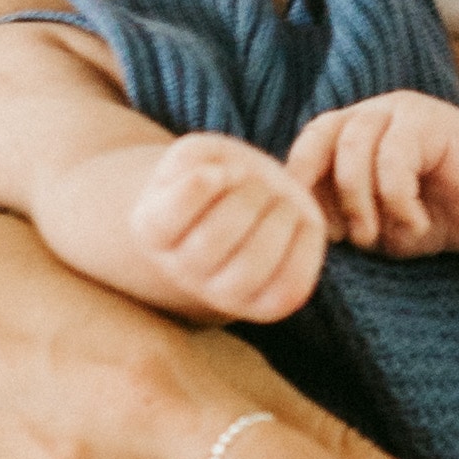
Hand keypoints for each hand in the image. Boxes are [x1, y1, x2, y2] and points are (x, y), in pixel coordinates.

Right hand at [124, 130, 328, 322]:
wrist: (232, 217)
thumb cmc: (214, 179)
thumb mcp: (197, 154)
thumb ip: (196, 158)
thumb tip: (219, 178)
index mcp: (153, 231)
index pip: (171, 213)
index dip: (200, 183)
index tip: (216, 171)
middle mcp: (183, 271)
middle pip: (212, 240)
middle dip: (246, 196)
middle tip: (256, 182)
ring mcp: (224, 295)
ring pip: (251, 267)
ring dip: (277, 218)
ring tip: (279, 199)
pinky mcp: (267, 304)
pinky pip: (290, 285)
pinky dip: (304, 244)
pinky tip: (300, 220)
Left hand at [286, 90, 458, 260]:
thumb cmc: (434, 216)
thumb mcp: (378, 226)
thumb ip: (342, 219)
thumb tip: (306, 225)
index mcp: (346, 136)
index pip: (305, 148)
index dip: (298, 186)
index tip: (305, 230)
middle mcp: (367, 116)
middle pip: (321, 140)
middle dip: (325, 195)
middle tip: (341, 237)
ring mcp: (398, 111)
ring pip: (354, 147)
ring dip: (358, 201)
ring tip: (376, 237)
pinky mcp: (430, 119)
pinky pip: (395, 157)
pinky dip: (397, 200)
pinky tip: (416, 225)